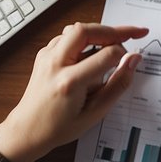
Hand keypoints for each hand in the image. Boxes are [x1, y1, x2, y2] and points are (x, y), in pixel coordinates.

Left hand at [0, 23, 147, 161]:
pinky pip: (67, 37)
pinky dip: (85, 38)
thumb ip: (118, 85)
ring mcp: (46, 57)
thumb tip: (133, 61)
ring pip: (76, 29)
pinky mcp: (44, 55)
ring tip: (115, 43)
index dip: (124, 55)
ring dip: (98, 32)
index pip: (106, 55)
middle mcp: (55, 64)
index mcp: (69, 82)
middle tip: (133, 32)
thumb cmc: (59, 127)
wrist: (27, 131)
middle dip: (113, 30)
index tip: (132, 60)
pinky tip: (94, 50)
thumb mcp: (95, 113)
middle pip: (86, 30)